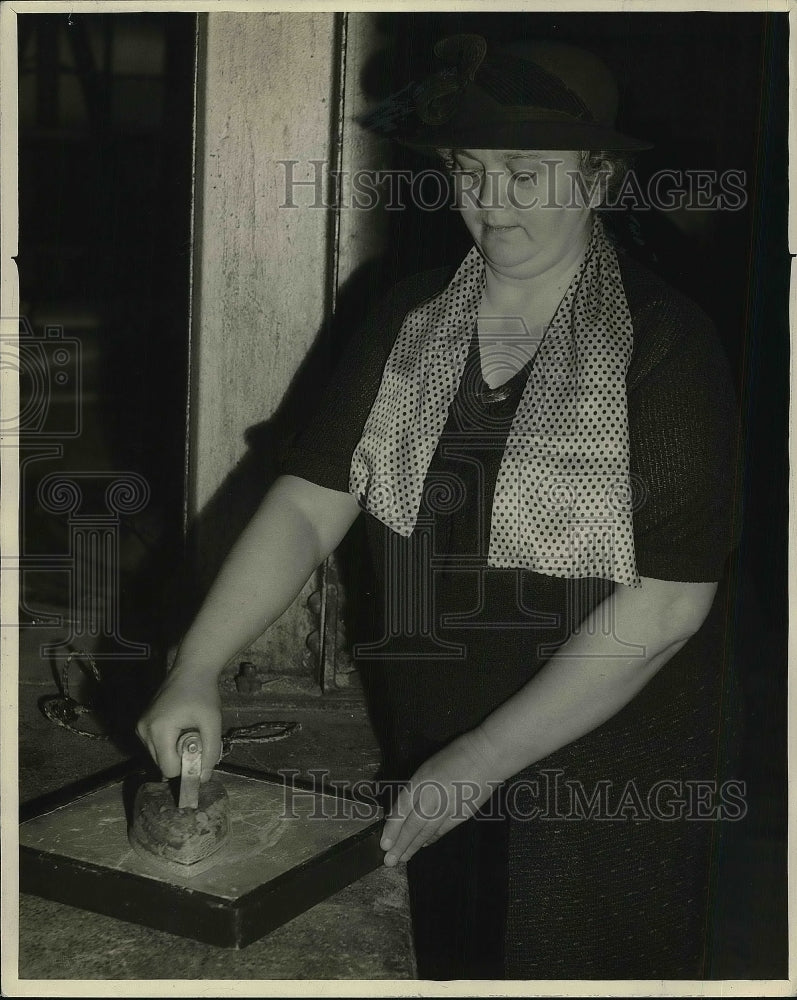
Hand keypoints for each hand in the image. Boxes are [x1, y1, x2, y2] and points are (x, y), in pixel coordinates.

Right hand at [135, 669, 221, 781]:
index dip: (186, 767)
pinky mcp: (141, 724)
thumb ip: (210, 752)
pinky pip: (155, 747)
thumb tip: (204, 777)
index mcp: (158, 730)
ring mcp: (140, 727)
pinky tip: (179, 728)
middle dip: (180, 758)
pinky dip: (168, 744)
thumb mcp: (213, 722)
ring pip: (158, 757)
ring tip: (188, 731)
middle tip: (196, 739)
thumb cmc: (203, 694)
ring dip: (174, 752)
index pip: (168, 769)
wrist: (191, 670)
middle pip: (162, 764)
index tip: (200, 755)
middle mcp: (143, 731)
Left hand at [380, 729, 503, 866]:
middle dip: (400, 845)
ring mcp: (448, 808)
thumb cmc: (457, 754)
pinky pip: (442, 830)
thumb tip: (404, 809)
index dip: (392, 828)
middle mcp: (433, 797)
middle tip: (390, 861)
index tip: (384, 844)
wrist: (487, 756)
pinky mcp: (462, 815)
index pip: (402, 809)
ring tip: (403, 858)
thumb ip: (416, 788)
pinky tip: (424, 845)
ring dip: (414, 846)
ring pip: (427, 832)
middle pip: (413, 826)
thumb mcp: (428, 767)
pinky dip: (431, 839)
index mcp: (422, 781)